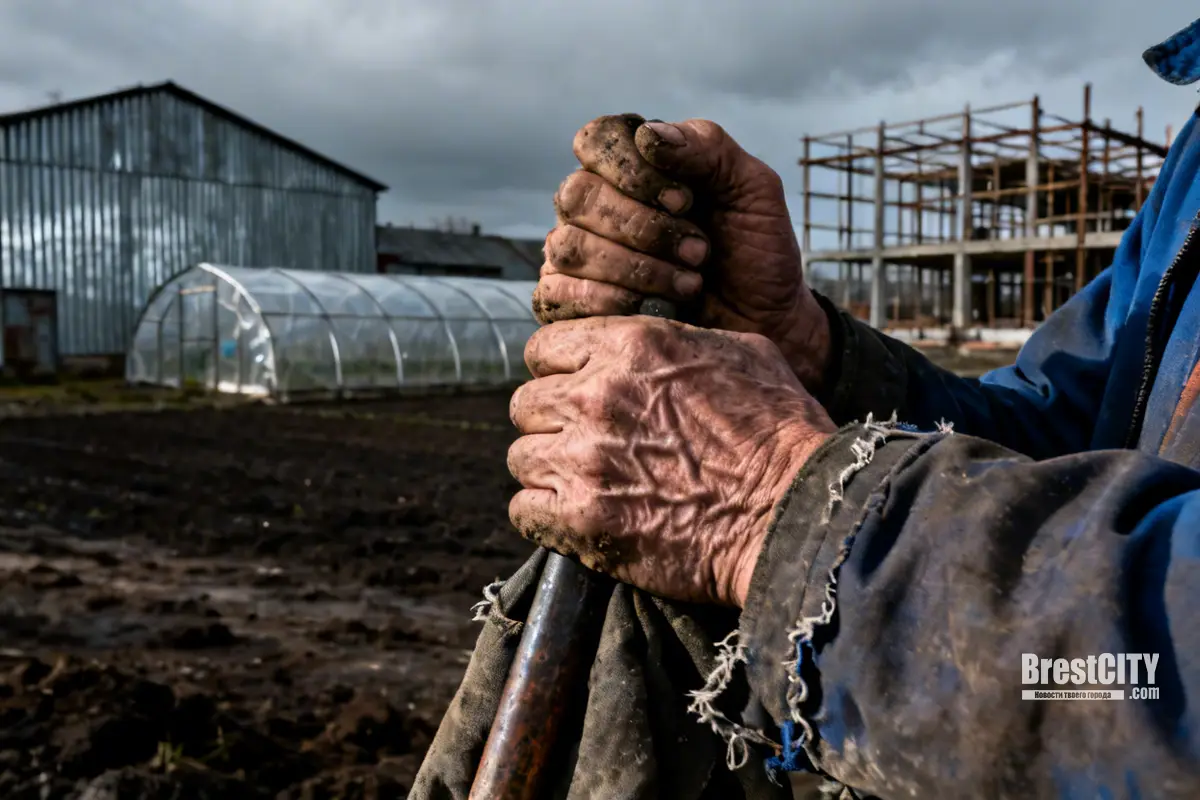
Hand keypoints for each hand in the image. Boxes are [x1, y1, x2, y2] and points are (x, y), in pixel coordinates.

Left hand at [507, 316, 835, 606]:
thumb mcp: (742, 353)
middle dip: (550, 422)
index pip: (544, 347)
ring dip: (546, 470)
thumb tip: (653, 344)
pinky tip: (576, 517)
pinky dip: (544, 516)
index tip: (575, 391)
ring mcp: (585, 459)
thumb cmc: (782, 433)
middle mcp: (597, 396)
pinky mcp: (583, 518)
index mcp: (631, 346)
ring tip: (583, 483)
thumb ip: (678, 342)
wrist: (794, 513)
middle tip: (581, 443)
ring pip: (521, 456)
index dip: (558, 371)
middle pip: (526, 402)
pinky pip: (524, 510)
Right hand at [535, 114, 832, 394]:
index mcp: (631, 165)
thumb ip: (707, 148)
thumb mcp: (752, 189)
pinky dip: (609, 299)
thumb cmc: (756, 253)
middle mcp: (595, 205)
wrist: (764, 324)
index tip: (685, 200)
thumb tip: (647, 134)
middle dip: (641, 226)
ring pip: (569, 246)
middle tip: (698, 251)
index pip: (597, 140)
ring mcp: (578, 254)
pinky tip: (652, 307)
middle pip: (577, 194)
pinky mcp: (570, 302)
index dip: (631, 168)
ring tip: (690, 284)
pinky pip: (560, 292)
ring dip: (634, 268)